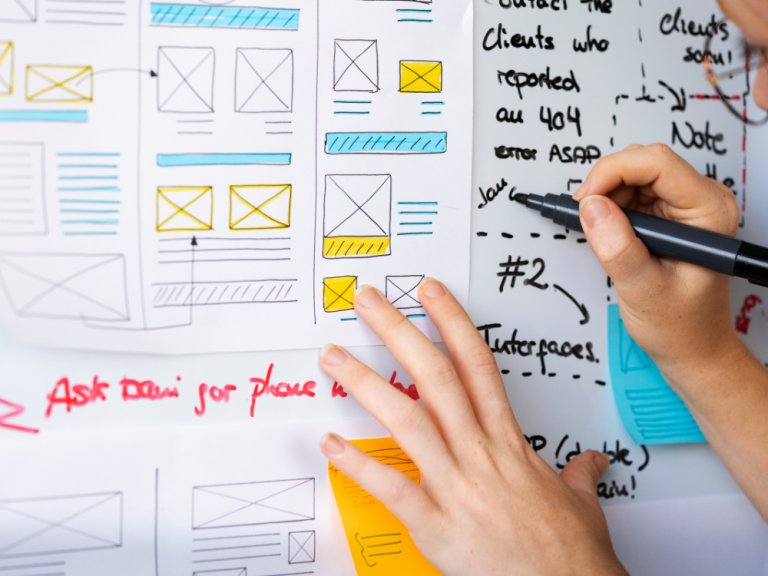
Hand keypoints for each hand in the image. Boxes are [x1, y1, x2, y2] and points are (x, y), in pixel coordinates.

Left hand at [319, 280, 626, 575]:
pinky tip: (331, 446)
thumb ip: (577, 473)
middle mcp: (478, 453)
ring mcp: (455, 485)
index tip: (430, 293)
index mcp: (507, 441)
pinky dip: (357, 466)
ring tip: (334, 358)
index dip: (451, 322)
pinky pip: (390, 487)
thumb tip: (589, 461)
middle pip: (434, 376)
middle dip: (398, 332)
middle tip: (368, 302)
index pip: (477, 364)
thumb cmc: (568, 552)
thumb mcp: (580, 501)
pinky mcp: (435, 523)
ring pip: (406, 419)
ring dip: (365, 384)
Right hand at [574, 143, 741, 384]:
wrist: (691, 347)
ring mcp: (684, 206)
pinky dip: (609, 206)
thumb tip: (591, 206)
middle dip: (606, 184)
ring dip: (606, 196)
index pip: (657, 163)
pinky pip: (631, 191)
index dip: (612, 172)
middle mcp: (701, 201)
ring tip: (600, 233)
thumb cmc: (681, 326)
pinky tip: (607, 232)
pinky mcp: (667, 214)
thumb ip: (617, 247)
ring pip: (633, 173)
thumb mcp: (643, 290)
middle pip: (643, 162)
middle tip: (586, 217)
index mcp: (708, 212)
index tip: (585, 200)